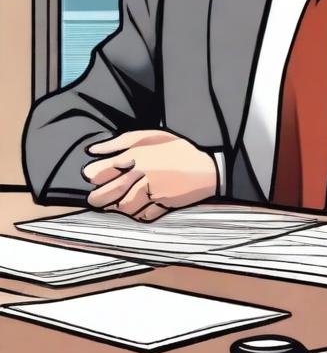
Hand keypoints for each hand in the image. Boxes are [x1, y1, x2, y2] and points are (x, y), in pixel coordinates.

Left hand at [82, 130, 217, 221]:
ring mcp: (153, 192)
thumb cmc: (179, 149)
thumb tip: (93, 149)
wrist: (209, 167)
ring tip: (117, 202)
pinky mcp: (163, 206)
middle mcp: (142, 175)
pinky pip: (142, 216)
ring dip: (117, 207)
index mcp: (137, 156)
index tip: (92, 177)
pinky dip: (137, 215)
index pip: (101, 171)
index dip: (93, 175)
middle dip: (97, 198)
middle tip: (96, 198)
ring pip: (123, 208)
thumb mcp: (151, 136)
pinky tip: (137, 208)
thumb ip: (120, 142)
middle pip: (106, 194)